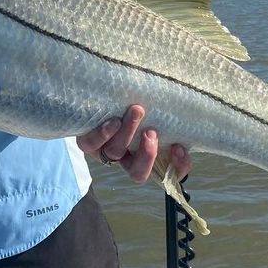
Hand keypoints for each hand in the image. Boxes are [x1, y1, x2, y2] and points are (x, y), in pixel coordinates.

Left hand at [77, 104, 191, 182]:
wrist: (98, 94)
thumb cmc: (132, 104)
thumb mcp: (156, 115)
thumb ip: (172, 125)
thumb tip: (182, 140)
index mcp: (143, 158)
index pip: (167, 173)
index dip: (173, 168)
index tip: (179, 148)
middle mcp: (123, 159)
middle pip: (136, 171)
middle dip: (147, 154)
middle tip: (152, 131)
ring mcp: (103, 151)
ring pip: (115, 152)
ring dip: (128, 133)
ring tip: (136, 111)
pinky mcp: (85, 141)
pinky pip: (90, 144)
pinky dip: (103, 134)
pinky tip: (113, 121)